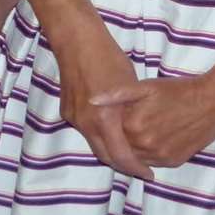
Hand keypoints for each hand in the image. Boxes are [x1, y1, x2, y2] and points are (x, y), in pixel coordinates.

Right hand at [49, 24, 151, 179]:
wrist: (76, 40)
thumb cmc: (109, 58)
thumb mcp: (130, 87)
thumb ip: (132, 115)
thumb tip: (142, 135)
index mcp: (104, 118)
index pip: (120, 156)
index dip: (135, 169)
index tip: (148, 174)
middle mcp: (86, 123)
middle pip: (105, 156)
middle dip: (123, 165)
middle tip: (141, 169)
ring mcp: (74, 118)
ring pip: (94, 144)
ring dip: (111, 150)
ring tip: (129, 153)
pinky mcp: (67, 111)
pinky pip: (85, 131)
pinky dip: (99, 136)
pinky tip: (111, 132)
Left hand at [91, 72, 214, 169]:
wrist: (214, 102)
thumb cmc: (179, 91)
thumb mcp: (147, 87)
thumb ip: (117, 95)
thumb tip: (92, 101)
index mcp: (133, 125)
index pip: (110, 130)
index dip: (115, 120)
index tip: (121, 112)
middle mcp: (144, 145)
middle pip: (122, 145)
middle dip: (123, 135)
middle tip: (135, 120)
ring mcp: (159, 157)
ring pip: (136, 156)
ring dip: (134, 146)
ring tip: (146, 127)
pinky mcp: (172, 162)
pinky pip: (152, 161)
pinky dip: (149, 152)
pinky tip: (155, 137)